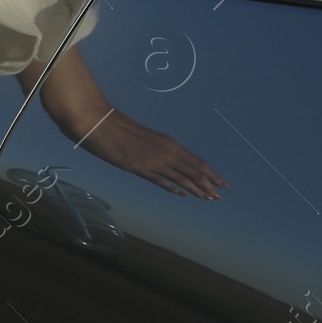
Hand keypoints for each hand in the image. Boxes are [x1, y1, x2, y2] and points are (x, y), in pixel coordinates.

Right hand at [80, 108, 227, 199]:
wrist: (100, 123)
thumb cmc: (118, 127)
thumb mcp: (144, 137)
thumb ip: (154, 148)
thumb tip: (160, 157)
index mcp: (168, 142)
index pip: (196, 161)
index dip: (211, 173)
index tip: (221, 181)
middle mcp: (166, 152)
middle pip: (194, 170)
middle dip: (210, 183)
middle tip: (221, 194)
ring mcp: (153, 161)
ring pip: (182, 178)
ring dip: (197, 189)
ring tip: (209, 198)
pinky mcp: (140, 168)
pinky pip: (161, 181)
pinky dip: (175, 189)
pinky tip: (184, 195)